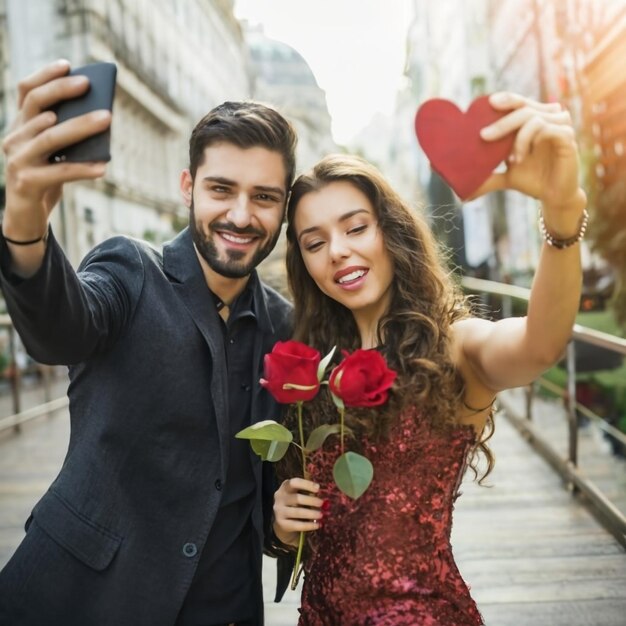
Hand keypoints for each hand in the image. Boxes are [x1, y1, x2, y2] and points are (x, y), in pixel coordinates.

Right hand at [1, 60, 110, 239]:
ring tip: (107, 118)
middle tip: (89, 85)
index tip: (68, 65)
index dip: (45, 76)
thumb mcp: (55, 155)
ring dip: (81, 126)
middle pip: (38, 107)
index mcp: (19, 126)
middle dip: (63, 92)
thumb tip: (100, 119)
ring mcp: (17, 159)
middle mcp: (13, 138)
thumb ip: (68, 137)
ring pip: (51, 137)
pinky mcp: (26, 182)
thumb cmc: (46, 180)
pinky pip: (60, 171)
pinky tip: (103, 167)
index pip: (26, 92)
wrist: (26, 217)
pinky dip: (83, 168)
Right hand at [273, 478, 323, 546]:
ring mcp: (279, 511)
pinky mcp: (282, 523)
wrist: (283, 520)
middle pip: (296, 498)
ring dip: (311, 513)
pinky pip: (297, 525)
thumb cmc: (295, 502)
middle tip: (321, 503)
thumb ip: (308, 493)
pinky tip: (317, 525)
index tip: (318, 488)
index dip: (306, 484)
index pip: (294, 483)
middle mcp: (280, 498)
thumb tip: (325, 496)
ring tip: (321, 515)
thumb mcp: (298, 494)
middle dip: (311, 501)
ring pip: (297, 512)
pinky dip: (308, 525)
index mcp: (285, 487)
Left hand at [472, 92, 585, 234]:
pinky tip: (523, 157)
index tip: (489, 103)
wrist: (554, 196)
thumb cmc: (532, 180)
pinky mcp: (567, 135)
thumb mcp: (505, 176)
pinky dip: (529, 141)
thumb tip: (462, 192)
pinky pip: (546, 128)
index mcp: (534, 119)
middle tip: (483, 136)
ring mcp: (560, 124)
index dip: (506, 99)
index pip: (518, 102)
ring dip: (516, 139)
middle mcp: (548, 116)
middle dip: (501, 122)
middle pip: (522, 108)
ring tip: (512, 161)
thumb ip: (487, 177)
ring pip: (532, 117)